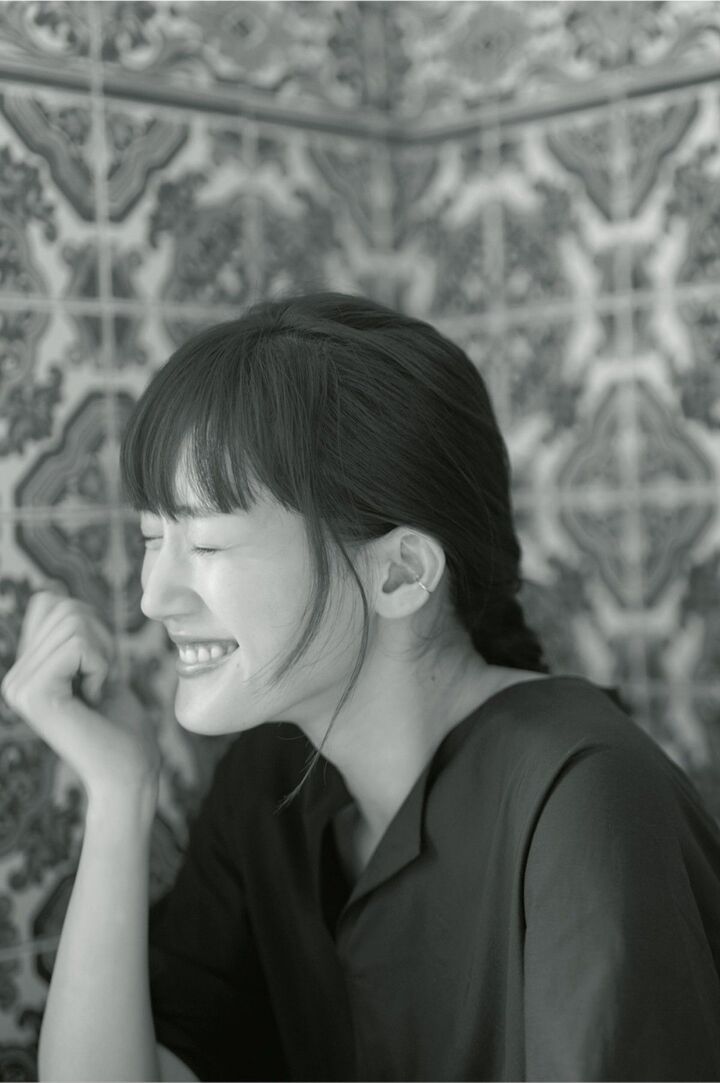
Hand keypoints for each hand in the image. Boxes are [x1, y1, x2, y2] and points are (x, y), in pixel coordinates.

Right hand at [1, 590, 160, 814]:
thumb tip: (50, 587)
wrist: (128, 773)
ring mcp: (17, 686)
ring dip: (102, 655)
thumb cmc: (121, 725)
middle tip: (98, 684)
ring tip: (94, 694)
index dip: (90, 627)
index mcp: (24, 669)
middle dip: (100, 639)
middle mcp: (13, 678)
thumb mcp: (95, 663)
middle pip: (64, 607)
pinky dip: (100, 666)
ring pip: (74, 621)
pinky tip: (92, 699)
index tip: (94, 671)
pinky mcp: (32, 694)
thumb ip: (72, 630)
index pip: (52, 602)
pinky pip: (78, 644)